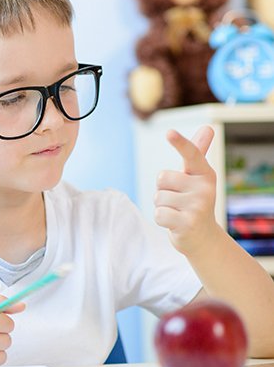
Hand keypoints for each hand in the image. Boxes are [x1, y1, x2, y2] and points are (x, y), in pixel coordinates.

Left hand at [154, 126, 218, 256]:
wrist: (203, 237)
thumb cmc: (193, 202)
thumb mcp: (195, 177)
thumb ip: (197, 153)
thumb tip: (208, 128)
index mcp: (204, 174)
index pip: (191, 154)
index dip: (180, 143)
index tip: (169, 132)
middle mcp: (204, 188)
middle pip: (161, 178)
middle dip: (163, 191)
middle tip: (178, 201)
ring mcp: (198, 206)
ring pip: (158, 197)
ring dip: (162, 206)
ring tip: (178, 212)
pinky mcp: (188, 223)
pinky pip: (158, 214)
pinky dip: (161, 219)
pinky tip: (175, 223)